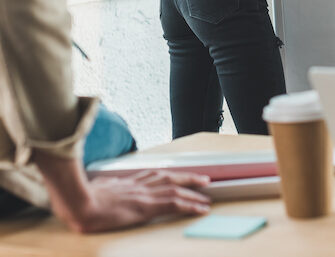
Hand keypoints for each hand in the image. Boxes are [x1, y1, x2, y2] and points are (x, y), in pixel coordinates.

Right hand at [72, 170, 210, 232]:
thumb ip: (106, 186)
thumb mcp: (97, 188)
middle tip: (205, 180)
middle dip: (189, 179)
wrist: (79, 203)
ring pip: (176, 190)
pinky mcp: (146, 207)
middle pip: (170, 178)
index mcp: (129, 181)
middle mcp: (140, 185)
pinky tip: (199, 208)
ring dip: (194, 193)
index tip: (180, 176)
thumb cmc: (82, 198)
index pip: (156, 175)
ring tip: (206, 197)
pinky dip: (190, 205)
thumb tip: (105, 185)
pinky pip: (174, 204)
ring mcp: (144, 194)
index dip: (170, 176)